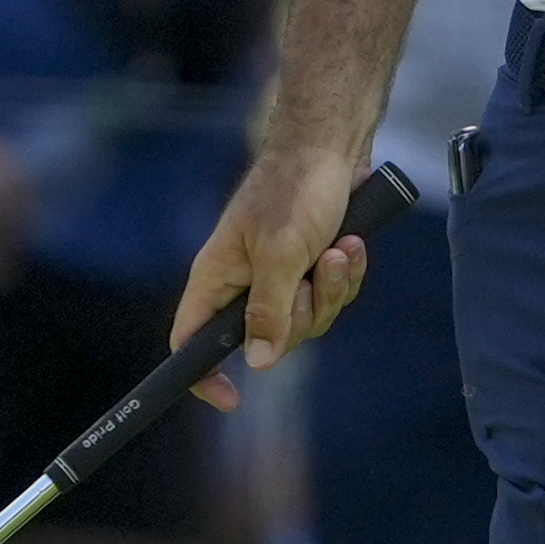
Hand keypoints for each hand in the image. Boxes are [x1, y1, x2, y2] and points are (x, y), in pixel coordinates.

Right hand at [167, 136, 375, 412]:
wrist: (333, 144)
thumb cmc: (296, 188)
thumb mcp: (281, 254)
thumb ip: (268, 311)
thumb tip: (256, 363)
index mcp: (217, 276)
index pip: (190, 340)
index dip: (203, 375)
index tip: (231, 399)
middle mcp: (243, 280)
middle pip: (266, 338)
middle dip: (302, 315)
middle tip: (313, 275)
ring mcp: (279, 273)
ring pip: (307, 319)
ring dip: (331, 289)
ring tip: (341, 248)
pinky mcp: (311, 264)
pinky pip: (330, 295)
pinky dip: (346, 274)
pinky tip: (354, 244)